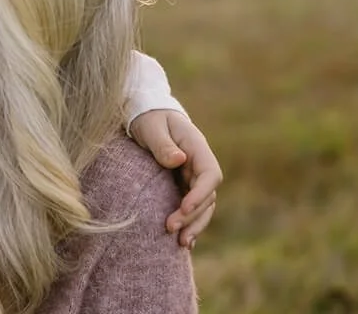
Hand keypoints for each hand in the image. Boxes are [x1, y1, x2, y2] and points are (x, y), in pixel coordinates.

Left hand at [128, 109, 220, 248]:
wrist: (146, 115)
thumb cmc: (148, 118)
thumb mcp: (151, 127)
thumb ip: (163, 144)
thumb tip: (179, 160)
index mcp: (197, 146)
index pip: (210, 174)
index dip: (201, 193)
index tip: (184, 208)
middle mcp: (200, 164)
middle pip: (207, 195)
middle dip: (192, 215)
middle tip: (170, 228)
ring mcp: (194, 176)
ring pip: (204, 206)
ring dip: (194, 225)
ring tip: (181, 243)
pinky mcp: (184, 185)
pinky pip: (192, 207)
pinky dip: (190, 223)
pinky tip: (185, 241)